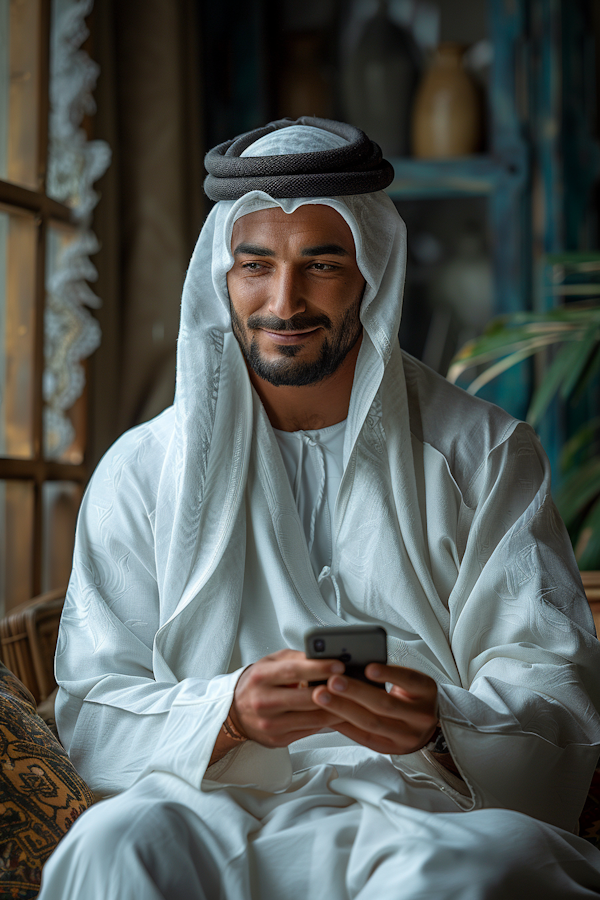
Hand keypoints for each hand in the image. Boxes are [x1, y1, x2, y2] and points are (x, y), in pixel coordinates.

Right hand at [230, 649, 345, 747]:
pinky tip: (339, 714)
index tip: (338, 665)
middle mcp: (263, 701)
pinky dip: (327, 722)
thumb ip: (295, 658)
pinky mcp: (278, 740)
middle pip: (306, 698)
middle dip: (333, 691)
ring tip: (353, 700)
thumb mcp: (270, 662)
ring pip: (312, 718)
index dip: (318, 668)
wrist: (234, 712)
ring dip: (336, 709)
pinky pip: (310, 731)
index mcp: (261, 677)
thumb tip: (323, 656)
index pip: (293, 671)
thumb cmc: (258, 683)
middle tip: (353, 683)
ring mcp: (270, 724)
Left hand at [312, 663, 437, 754]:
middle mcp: (421, 715)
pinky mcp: (391, 749)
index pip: (409, 680)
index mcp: (426, 691)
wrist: (424, 726)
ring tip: (322, 696)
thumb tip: (349, 665)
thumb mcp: (408, 681)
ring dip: (343, 708)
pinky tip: (327, 714)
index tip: (368, 668)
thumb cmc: (410, 695)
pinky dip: (344, 725)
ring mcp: (407, 736)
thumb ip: (386, 673)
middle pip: (385, 704)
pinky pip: (364, 737)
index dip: (389, 674)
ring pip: (371, 723)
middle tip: (332, 680)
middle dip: (355, 691)